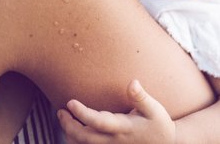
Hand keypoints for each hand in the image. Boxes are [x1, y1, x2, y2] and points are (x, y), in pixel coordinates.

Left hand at [57, 80, 176, 143]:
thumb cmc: (159, 124)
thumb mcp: (155, 109)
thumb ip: (141, 97)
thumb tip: (132, 82)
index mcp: (124, 127)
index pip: (98, 122)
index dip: (82, 113)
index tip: (70, 102)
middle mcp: (115, 140)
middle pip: (85, 137)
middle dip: (69, 125)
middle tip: (60, 111)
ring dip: (70, 134)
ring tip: (63, 118)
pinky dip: (78, 141)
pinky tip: (72, 131)